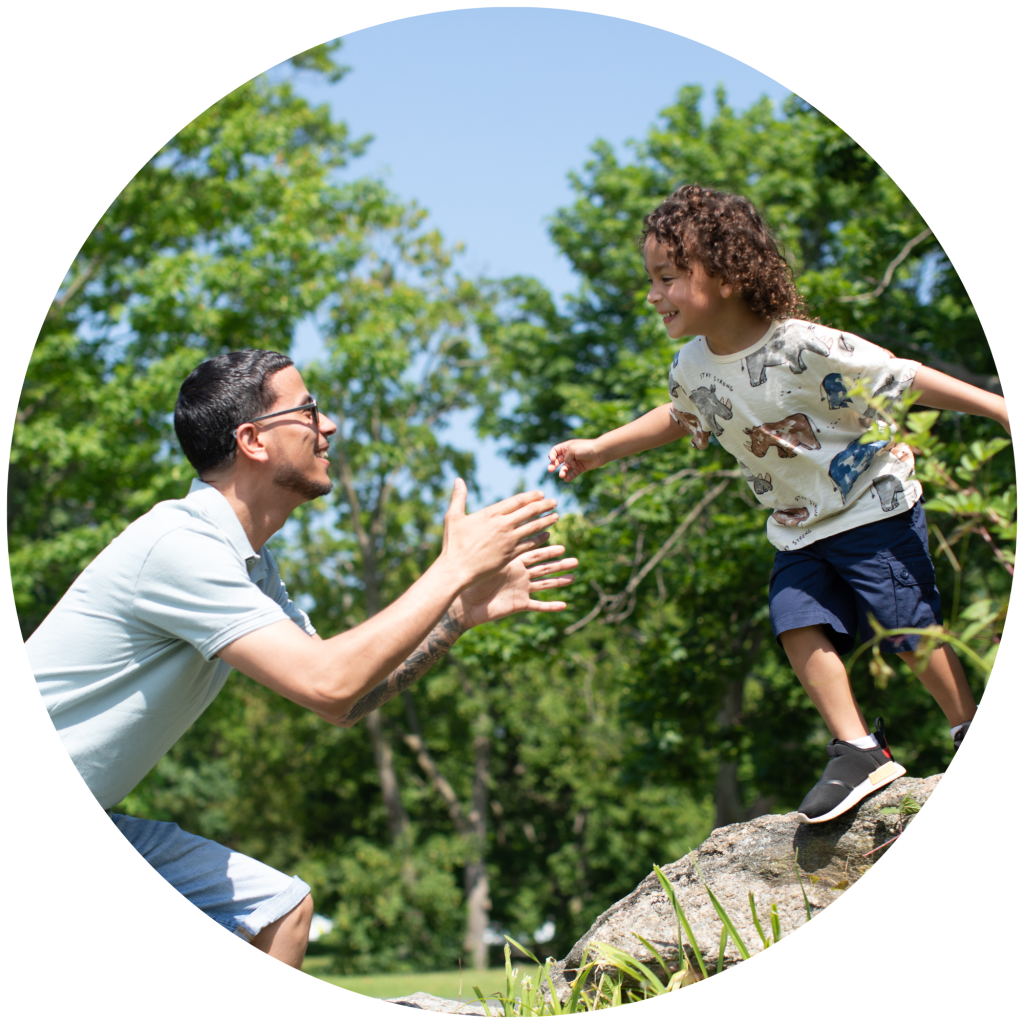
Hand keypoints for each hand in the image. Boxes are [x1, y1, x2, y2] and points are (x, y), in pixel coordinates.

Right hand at [439, 480, 559, 589]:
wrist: (456, 569)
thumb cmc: (453, 544)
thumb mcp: (453, 517)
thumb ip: (459, 497)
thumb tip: (458, 479)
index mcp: (490, 513)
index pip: (517, 501)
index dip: (531, 496)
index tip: (541, 494)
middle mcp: (503, 525)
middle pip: (529, 511)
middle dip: (544, 505)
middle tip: (554, 502)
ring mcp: (508, 540)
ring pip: (533, 527)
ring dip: (546, 521)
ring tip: (556, 516)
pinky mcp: (511, 555)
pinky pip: (530, 544)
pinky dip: (540, 539)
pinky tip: (547, 536)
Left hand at [453, 541, 577, 627]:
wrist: (465, 604)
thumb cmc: (470, 580)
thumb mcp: (484, 560)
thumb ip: (492, 544)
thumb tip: (490, 520)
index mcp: (512, 562)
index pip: (531, 550)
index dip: (543, 544)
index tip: (554, 535)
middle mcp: (519, 575)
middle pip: (543, 566)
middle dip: (557, 562)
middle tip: (573, 558)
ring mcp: (520, 590)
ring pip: (545, 584)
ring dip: (559, 581)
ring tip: (573, 577)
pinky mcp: (519, 604)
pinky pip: (538, 606)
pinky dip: (550, 606)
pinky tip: (564, 605)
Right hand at [547, 439, 603, 482]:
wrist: (600, 452)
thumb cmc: (586, 448)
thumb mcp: (572, 450)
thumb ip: (566, 457)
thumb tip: (568, 465)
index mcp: (567, 447)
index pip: (555, 451)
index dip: (551, 455)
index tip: (552, 459)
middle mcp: (570, 454)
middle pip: (558, 460)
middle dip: (553, 465)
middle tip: (550, 470)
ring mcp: (575, 461)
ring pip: (565, 468)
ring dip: (562, 472)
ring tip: (562, 475)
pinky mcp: (581, 468)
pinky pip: (573, 473)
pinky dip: (569, 477)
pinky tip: (566, 479)